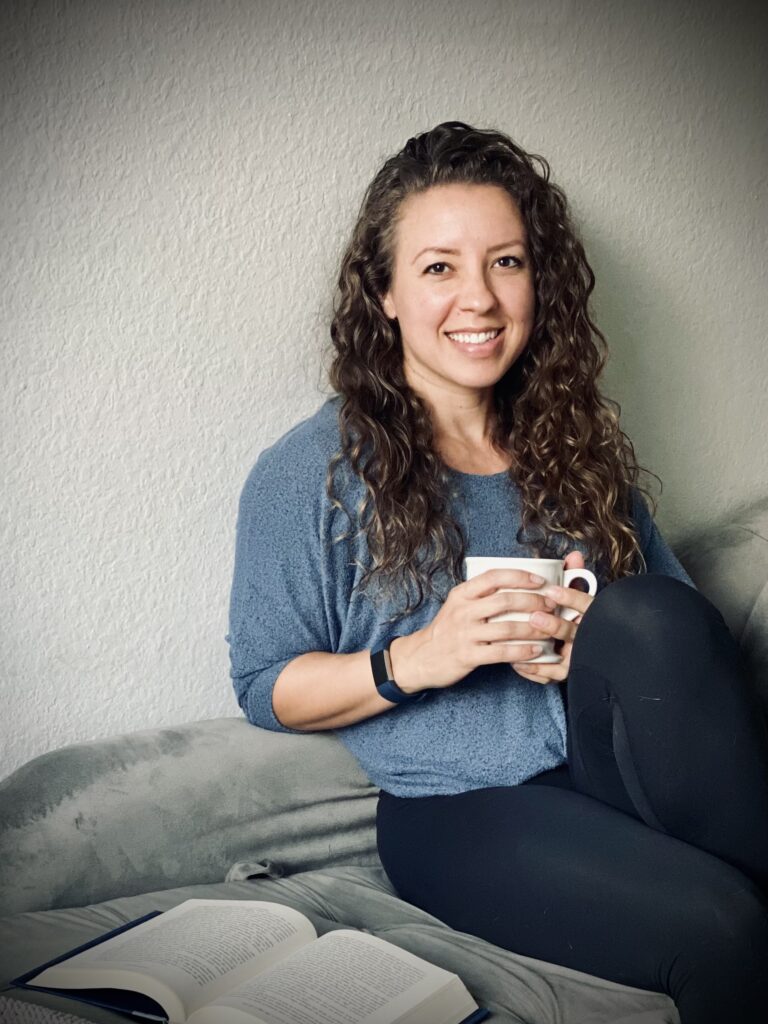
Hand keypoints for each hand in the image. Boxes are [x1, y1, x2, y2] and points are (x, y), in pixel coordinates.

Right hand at [389, 569, 557, 693]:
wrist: (420, 657)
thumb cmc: (447, 629)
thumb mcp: (457, 605)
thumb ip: (481, 595)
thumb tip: (515, 585)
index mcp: (462, 594)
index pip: (494, 577)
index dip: (519, 576)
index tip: (539, 580)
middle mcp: (463, 611)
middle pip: (505, 601)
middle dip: (533, 601)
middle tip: (551, 604)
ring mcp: (465, 634)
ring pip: (507, 628)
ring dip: (533, 628)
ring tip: (550, 628)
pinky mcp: (468, 656)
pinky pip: (501, 652)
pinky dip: (522, 651)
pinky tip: (536, 651)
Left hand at [511, 551, 594, 683]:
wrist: (589, 651)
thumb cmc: (577, 619)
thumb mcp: (577, 598)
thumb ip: (575, 576)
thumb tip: (574, 555)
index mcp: (593, 617)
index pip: (587, 605)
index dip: (571, 598)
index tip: (552, 590)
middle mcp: (589, 639)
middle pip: (574, 633)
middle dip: (554, 625)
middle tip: (534, 616)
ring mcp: (578, 658)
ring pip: (563, 659)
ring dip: (542, 652)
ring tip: (521, 645)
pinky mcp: (567, 673)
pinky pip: (551, 675)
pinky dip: (534, 669)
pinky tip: (516, 661)